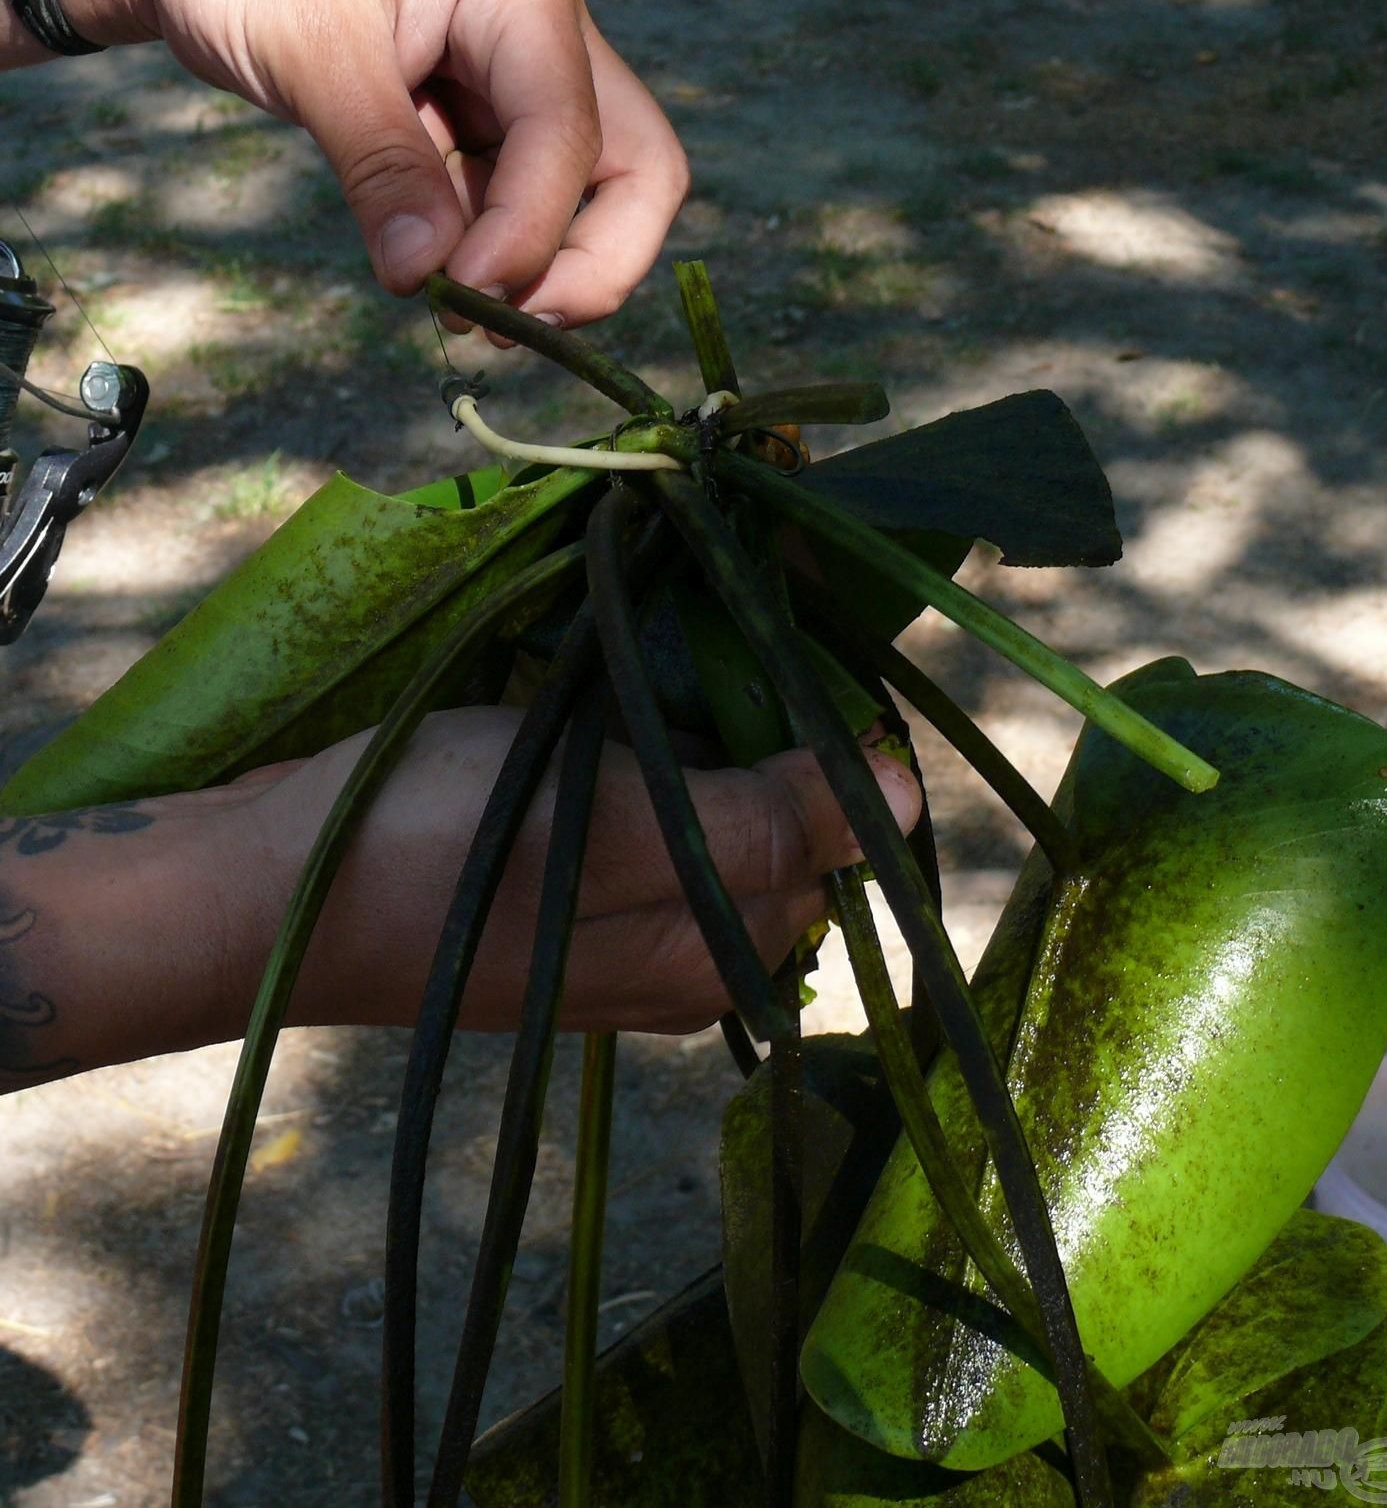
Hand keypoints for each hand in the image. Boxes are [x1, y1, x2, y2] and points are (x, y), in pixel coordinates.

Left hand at [37, 0, 687, 318]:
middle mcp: (543, 36)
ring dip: (536, 269)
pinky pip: (514, 201)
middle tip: (505, 325)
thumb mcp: (308, 47)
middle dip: (591, 266)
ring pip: (586, 199)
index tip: (465, 298)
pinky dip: (489, 250)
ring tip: (454, 311)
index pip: (573, 138)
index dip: (533, 235)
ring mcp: (518, 79)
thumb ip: (381, 163)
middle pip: (634, 174)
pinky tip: (432, 273)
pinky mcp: (479, 116)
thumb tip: (429, 277)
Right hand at [235, 708, 921, 1035]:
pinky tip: (601, 703)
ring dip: (697, 727)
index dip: (833, 741)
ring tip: (651, 657)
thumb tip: (910, 800)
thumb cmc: (441, 854)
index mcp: (718, 955)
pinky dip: (638, 749)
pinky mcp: (559, 888)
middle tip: (711, 636)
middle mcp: (682, 953)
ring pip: (706, 810)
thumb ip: (763, 825)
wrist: (270, 892)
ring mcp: (616, 924)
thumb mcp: (616, 826)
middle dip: (763, 727)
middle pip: (777, 826)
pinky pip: (638, 812)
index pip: (837, 842)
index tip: (795, 645)